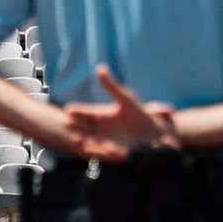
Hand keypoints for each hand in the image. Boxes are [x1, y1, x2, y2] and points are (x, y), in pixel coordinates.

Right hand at [61, 65, 175, 161]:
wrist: (155, 134)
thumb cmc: (140, 115)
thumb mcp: (126, 99)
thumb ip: (111, 86)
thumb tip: (100, 68)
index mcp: (100, 115)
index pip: (83, 113)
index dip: (75, 111)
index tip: (67, 109)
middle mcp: (100, 128)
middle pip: (82, 127)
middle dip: (74, 126)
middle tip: (67, 125)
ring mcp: (105, 141)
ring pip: (89, 140)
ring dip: (83, 140)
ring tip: (76, 140)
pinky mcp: (114, 153)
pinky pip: (103, 152)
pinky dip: (98, 151)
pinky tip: (95, 149)